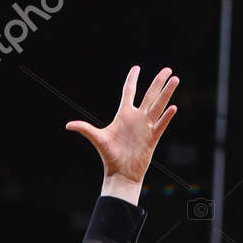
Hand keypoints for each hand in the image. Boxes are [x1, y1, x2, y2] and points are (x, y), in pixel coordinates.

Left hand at [66, 65, 177, 188]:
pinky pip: (161, 124)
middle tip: (168, 69)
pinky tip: (173, 107)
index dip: (132, 79)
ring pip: (159, 106)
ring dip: (167, 93)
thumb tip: (68, 125)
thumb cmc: (109, 156)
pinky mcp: (152, 138)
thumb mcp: (97, 139)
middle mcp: (137, 118)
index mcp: (124, 115)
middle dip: (158, 81)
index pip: (129, 92)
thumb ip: (85, 129)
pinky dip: (167, 116)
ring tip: (175, 79)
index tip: (136, 68)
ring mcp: (146, 127)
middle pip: (150, 95)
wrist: (120, 174)